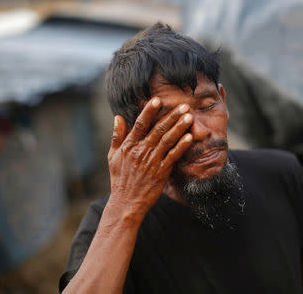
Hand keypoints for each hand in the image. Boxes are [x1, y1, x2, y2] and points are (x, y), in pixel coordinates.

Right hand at [107, 97, 193, 220]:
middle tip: (183, 105)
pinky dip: (181, 146)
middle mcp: (140, 152)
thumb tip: (118, 117)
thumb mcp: (113, 156)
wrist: (126, 203)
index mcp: (128, 146)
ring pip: (167, 140)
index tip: (157, 100)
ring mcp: (151, 162)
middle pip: (158, 129)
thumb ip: (117, 136)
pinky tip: (190, 137)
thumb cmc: (120, 179)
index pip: (139, 124)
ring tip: (189, 116)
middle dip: (171, 116)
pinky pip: (173, 156)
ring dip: (179, 127)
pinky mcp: (161, 172)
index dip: (149, 111)